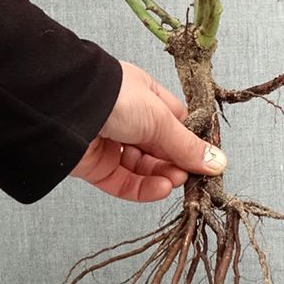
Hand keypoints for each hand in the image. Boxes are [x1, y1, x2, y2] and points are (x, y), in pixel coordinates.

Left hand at [70, 61, 226, 201]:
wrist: (66, 109)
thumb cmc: (116, 98)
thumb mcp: (160, 119)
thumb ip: (187, 146)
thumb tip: (218, 163)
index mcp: (146, 96)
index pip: (176, 122)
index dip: (191, 141)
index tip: (208, 159)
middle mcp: (129, 118)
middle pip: (161, 148)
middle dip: (178, 162)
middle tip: (194, 175)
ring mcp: (112, 142)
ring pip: (144, 167)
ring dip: (163, 176)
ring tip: (175, 181)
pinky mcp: (97, 166)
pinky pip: (124, 182)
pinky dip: (143, 187)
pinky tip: (160, 188)